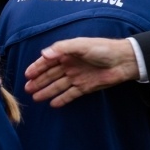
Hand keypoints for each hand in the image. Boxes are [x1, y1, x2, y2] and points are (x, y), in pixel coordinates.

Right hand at [24, 38, 138, 107]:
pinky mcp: (86, 87)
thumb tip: (44, 54)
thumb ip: (62, 48)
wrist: (123, 61)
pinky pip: (71, 94)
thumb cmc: (103, 49)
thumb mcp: (81, 45)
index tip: (27, 74)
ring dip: (47, 91)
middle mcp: (71, 65)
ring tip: (35, 98)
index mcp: (69, 53)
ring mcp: (78, 77)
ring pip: (58, 85)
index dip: (37, 67)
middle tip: (27, 89)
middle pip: (51, 75)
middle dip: (39, 81)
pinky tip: (52, 104)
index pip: (49, 61)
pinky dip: (62, 99)